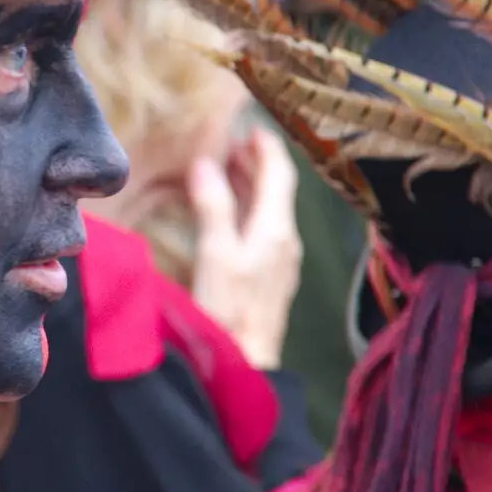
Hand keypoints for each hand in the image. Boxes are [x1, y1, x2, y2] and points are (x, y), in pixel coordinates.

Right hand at [187, 127, 302, 369]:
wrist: (244, 364)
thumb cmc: (229, 312)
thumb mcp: (216, 253)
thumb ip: (213, 206)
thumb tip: (207, 163)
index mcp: (277, 230)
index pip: (280, 175)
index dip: (267, 148)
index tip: (251, 126)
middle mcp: (285, 242)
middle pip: (276, 190)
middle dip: (256, 163)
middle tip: (233, 141)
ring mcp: (278, 261)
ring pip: (268, 210)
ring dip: (250, 185)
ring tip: (227, 165)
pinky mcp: (267, 277)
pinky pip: (261, 228)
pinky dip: (246, 208)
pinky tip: (228, 210)